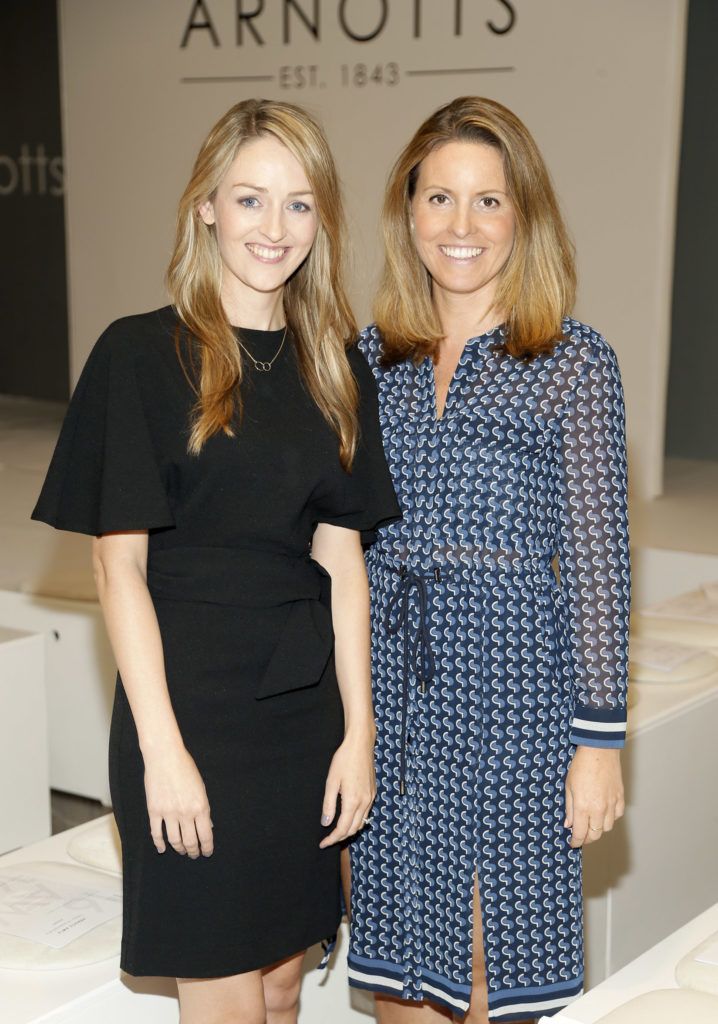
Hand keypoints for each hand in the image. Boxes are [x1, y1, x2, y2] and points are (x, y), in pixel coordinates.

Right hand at [143, 744, 213, 858]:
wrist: (165, 756)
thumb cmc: (185, 768)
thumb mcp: (201, 787)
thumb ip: (203, 807)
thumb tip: (207, 825)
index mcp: (201, 806)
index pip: (205, 835)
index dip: (207, 847)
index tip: (207, 852)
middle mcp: (185, 813)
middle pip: (190, 841)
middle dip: (193, 851)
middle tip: (194, 854)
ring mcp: (168, 813)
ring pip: (174, 840)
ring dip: (179, 849)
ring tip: (182, 851)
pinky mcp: (154, 811)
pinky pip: (156, 832)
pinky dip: (159, 843)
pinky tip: (162, 849)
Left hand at [319, 730, 375, 847]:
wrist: (360, 745)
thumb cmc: (344, 760)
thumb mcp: (331, 782)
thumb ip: (328, 804)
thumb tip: (325, 823)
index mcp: (353, 801)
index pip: (342, 828)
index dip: (332, 839)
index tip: (323, 844)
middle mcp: (365, 802)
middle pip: (353, 829)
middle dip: (341, 837)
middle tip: (328, 839)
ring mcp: (371, 798)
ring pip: (361, 823)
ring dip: (349, 830)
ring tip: (336, 831)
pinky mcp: (373, 793)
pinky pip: (366, 813)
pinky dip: (356, 820)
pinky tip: (348, 817)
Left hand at [565, 746, 624, 847]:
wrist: (599, 750)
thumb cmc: (581, 766)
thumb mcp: (568, 786)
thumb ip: (569, 808)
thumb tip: (569, 824)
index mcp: (583, 807)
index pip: (580, 833)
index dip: (575, 841)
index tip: (572, 843)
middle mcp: (599, 809)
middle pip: (595, 835)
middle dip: (587, 838)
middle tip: (581, 836)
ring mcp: (612, 804)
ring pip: (607, 828)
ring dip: (598, 829)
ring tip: (591, 823)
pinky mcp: (620, 798)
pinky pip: (617, 816)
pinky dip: (610, 819)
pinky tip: (603, 813)